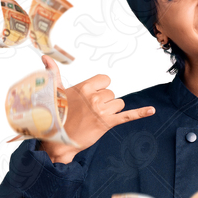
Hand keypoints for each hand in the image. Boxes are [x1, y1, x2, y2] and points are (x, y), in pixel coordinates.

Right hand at [39, 55, 154, 163]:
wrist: (58, 140)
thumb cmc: (56, 115)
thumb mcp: (55, 91)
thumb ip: (53, 72)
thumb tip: (45, 56)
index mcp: (84, 87)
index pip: (105, 80)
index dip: (101, 88)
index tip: (92, 96)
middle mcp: (94, 98)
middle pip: (112, 94)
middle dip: (105, 102)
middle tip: (89, 112)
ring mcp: (102, 111)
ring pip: (119, 104)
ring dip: (111, 111)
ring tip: (95, 119)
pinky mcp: (108, 124)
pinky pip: (128, 116)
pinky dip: (141, 113)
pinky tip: (152, 110)